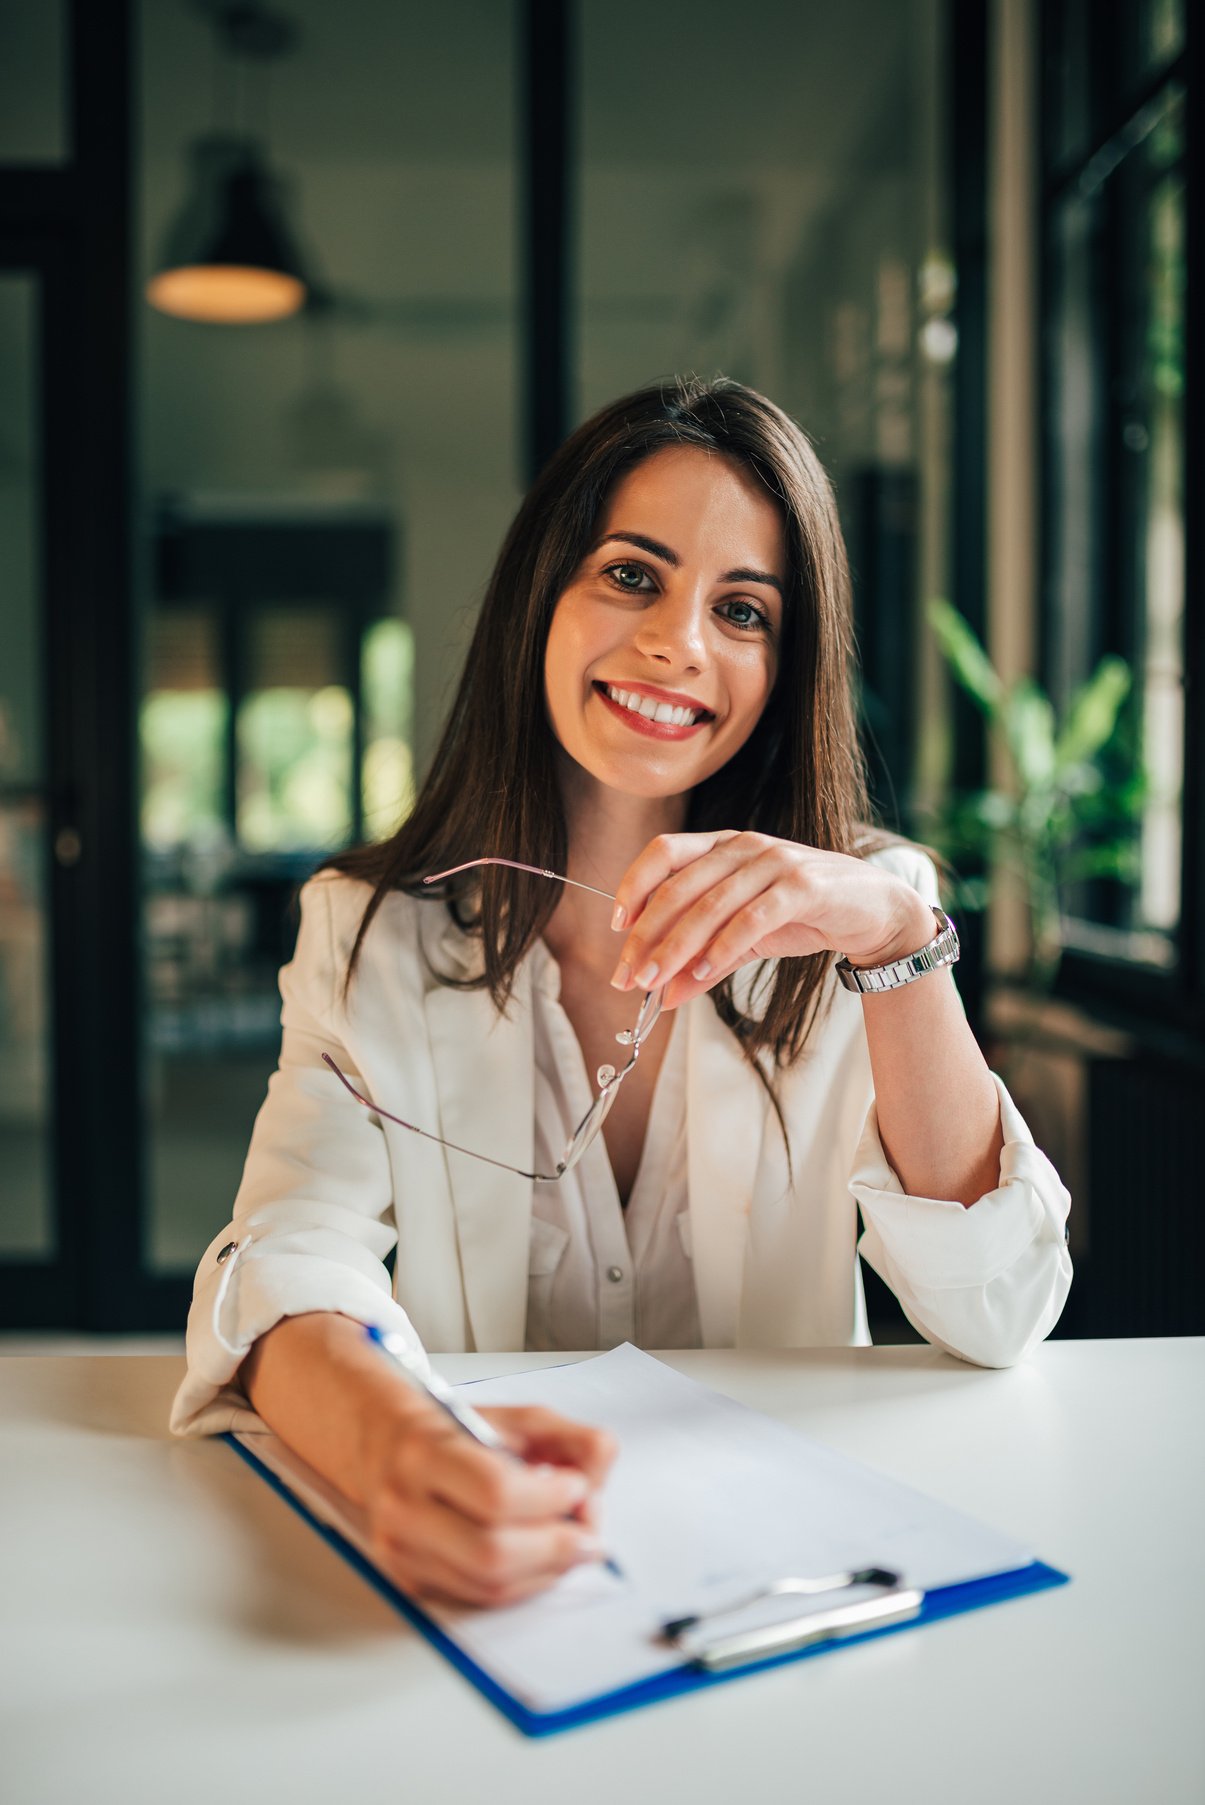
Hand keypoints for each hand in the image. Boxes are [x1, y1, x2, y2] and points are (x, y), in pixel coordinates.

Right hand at [356, 1395, 617, 1607]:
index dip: (549, 1498)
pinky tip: (540, 1558)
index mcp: (425, 1453)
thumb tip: (599, 1471)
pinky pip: (480, 1597)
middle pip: (492, 1553)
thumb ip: (570, 1438)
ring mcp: (404, 1551)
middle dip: (556, 1547)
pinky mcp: (411, 1581)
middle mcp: (405, 1507)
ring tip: (570, 1544)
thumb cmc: (455, 1433)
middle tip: (588, 1533)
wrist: (388, 1448)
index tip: (576, 1487)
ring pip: (489, 1585)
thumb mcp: (517, 1419)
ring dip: (547, 1571)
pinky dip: (524, 1583)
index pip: (494, 1493)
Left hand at [609, 830, 934, 1010]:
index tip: (616, 929)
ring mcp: (774, 862)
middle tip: (630, 977)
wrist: (873, 910)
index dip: (633, 887)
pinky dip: (724, 947)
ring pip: (710, 905)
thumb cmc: (801, 914)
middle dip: (647, 936)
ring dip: (677, 948)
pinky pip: (752, 918)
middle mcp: (744, 846)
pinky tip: (705, 973)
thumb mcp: (742, 939)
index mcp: (723, 846)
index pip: (663, 853)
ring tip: (656, 983)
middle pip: (678, 886)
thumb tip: (661, 997)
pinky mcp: (803, 886)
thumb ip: (701, 963)